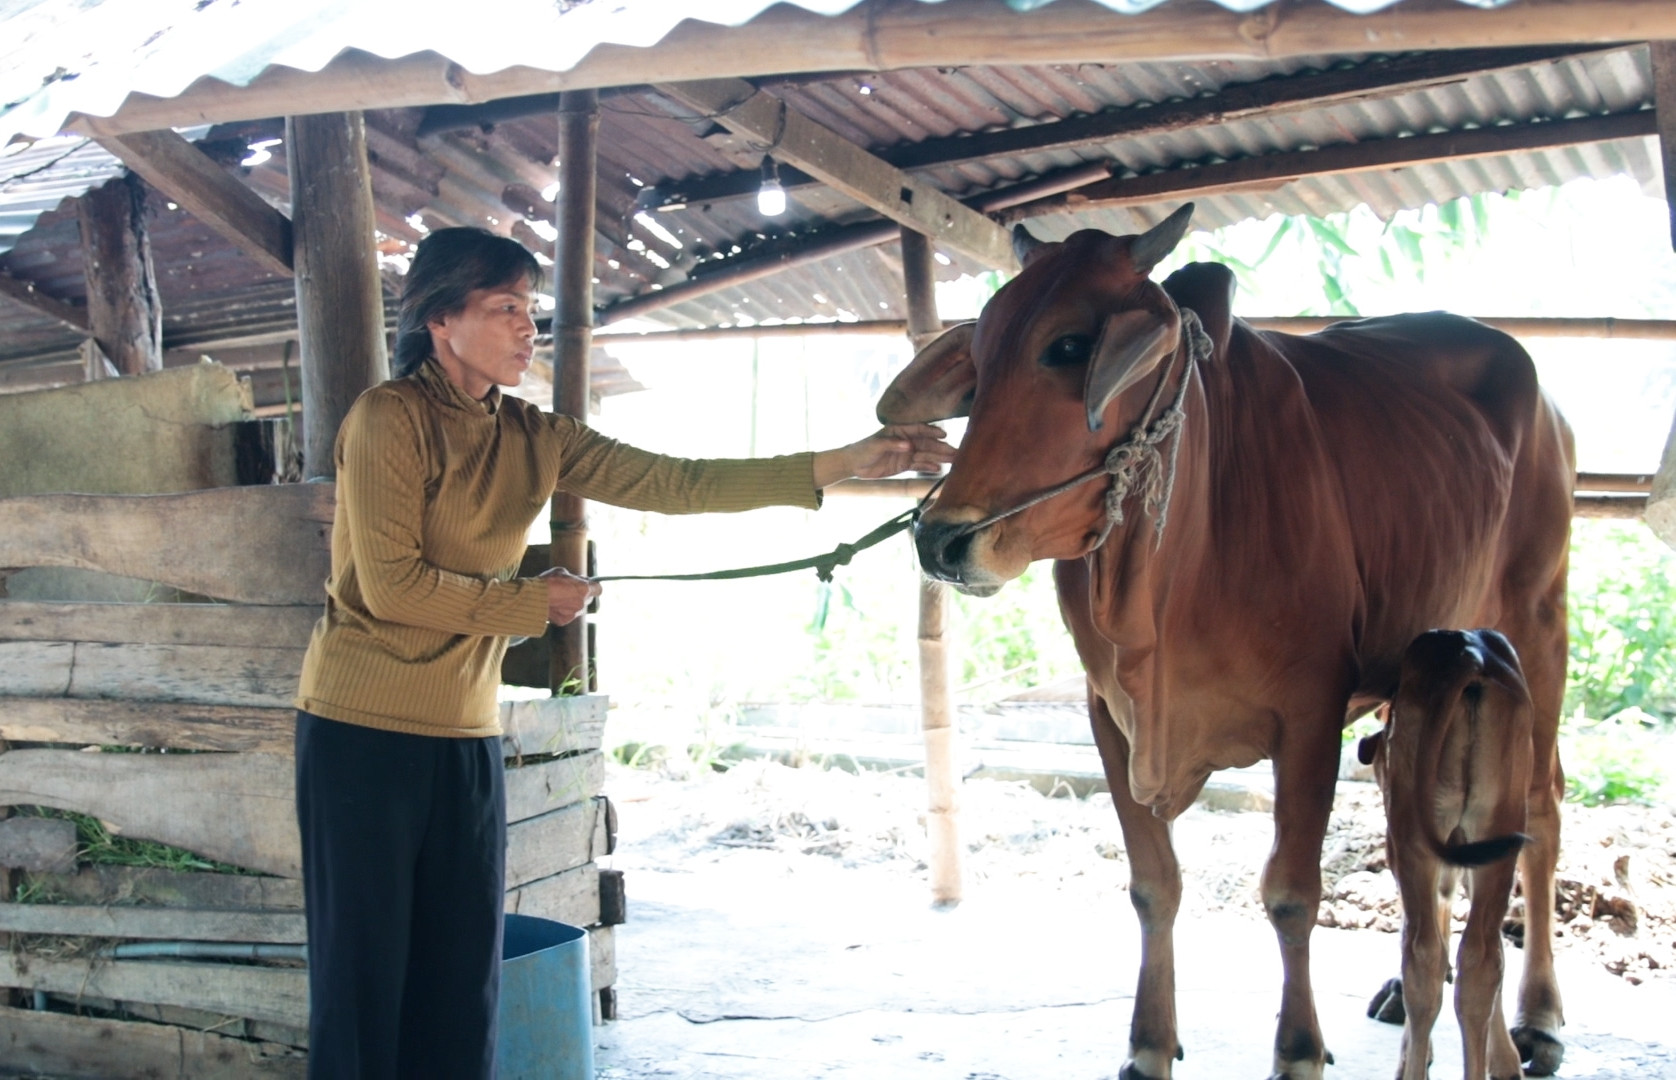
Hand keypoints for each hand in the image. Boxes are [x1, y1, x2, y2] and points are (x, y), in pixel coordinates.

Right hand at [539, 567, 600, 625]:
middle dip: (581, 595)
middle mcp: (582, 603)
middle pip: (588, 599)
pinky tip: (552, 606)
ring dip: (572, 604)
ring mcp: (574, 614)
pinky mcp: (564, 621)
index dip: (593, 587)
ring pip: (577, 608)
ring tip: (558, 598)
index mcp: (584, 589)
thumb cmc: (548, 582)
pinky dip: (562, 611)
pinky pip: (567, 615)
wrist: (534, 597)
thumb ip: (573, 577)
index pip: (598, 589)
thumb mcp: (562, 572)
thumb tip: (577, 580)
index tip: (588, 585)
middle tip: (569, 591)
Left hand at [812, 424, 954, 486]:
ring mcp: (906, 453)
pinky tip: (939, 469)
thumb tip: (909, 446)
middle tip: (955, 452)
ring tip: (953, 460)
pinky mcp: (904, 465)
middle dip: (941, 447)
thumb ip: (893, 444)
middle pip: (927, 444)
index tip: (943, 435)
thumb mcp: (876, 445)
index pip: (920, 429)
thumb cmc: (863, 449)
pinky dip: (928, 467)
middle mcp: (906, 441)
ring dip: (939, 457)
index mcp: (900, 431)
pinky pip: (919, 465)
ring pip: (926, 455)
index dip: (932, 432)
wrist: (854, 464)